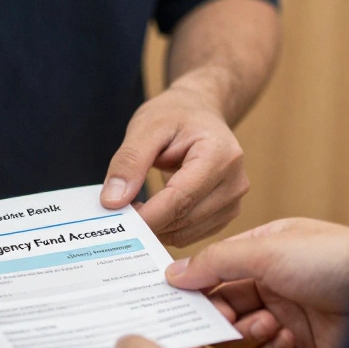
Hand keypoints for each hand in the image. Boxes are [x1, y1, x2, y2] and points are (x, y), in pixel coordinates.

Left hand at [100, 84, 247, 246]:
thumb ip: (129, 162)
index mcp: (221, 155)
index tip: (116, 219)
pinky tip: (149, 215)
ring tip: (131, 210)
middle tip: (115, 216)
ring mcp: (234, 201)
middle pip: (185, 218)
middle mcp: (235, 181)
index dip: (148, 215)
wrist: (199, 113)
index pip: (181, 198)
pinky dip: (166, 230)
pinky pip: (191, 234)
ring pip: (187, 232)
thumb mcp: (145, 128)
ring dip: (155, 228)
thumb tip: (113, 202)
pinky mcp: (225, 213)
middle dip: (147, 222)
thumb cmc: (174, 116)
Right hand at [165, 217, 348, 347]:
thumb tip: (171, 273)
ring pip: (239, 335)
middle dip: (219, 315)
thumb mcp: (266, 251)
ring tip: (268, 325)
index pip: (212, 270)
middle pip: (220, 306)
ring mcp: (286, 316)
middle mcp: (271, 283)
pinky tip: (287, 341)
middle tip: (224, 319)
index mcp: (262, 251)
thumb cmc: (335, 260)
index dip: (193, 287)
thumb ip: (215, 262)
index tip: (174, 301)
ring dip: (246, 334)